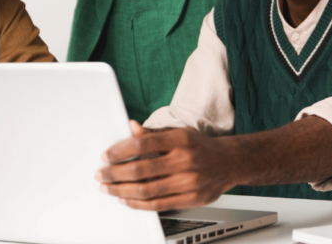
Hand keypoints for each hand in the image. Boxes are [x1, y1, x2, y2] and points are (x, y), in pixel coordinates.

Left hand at [95, 121, 235, 210]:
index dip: (120, 151)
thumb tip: (132, 128)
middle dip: (115, 173)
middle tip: (101, 174)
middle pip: (141, 170)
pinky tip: (126, 199)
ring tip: (108, 187)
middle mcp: (186, 160)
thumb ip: (154, 135)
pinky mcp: (191, 199)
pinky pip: (158, 205)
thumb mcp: (179, 134)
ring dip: (121, 190)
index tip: (106, 156)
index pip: (143, 144)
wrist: (230, 162)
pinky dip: (138, 204)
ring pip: (147, 190)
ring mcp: (189, 182)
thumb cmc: (201, 147)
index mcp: (181, 139)